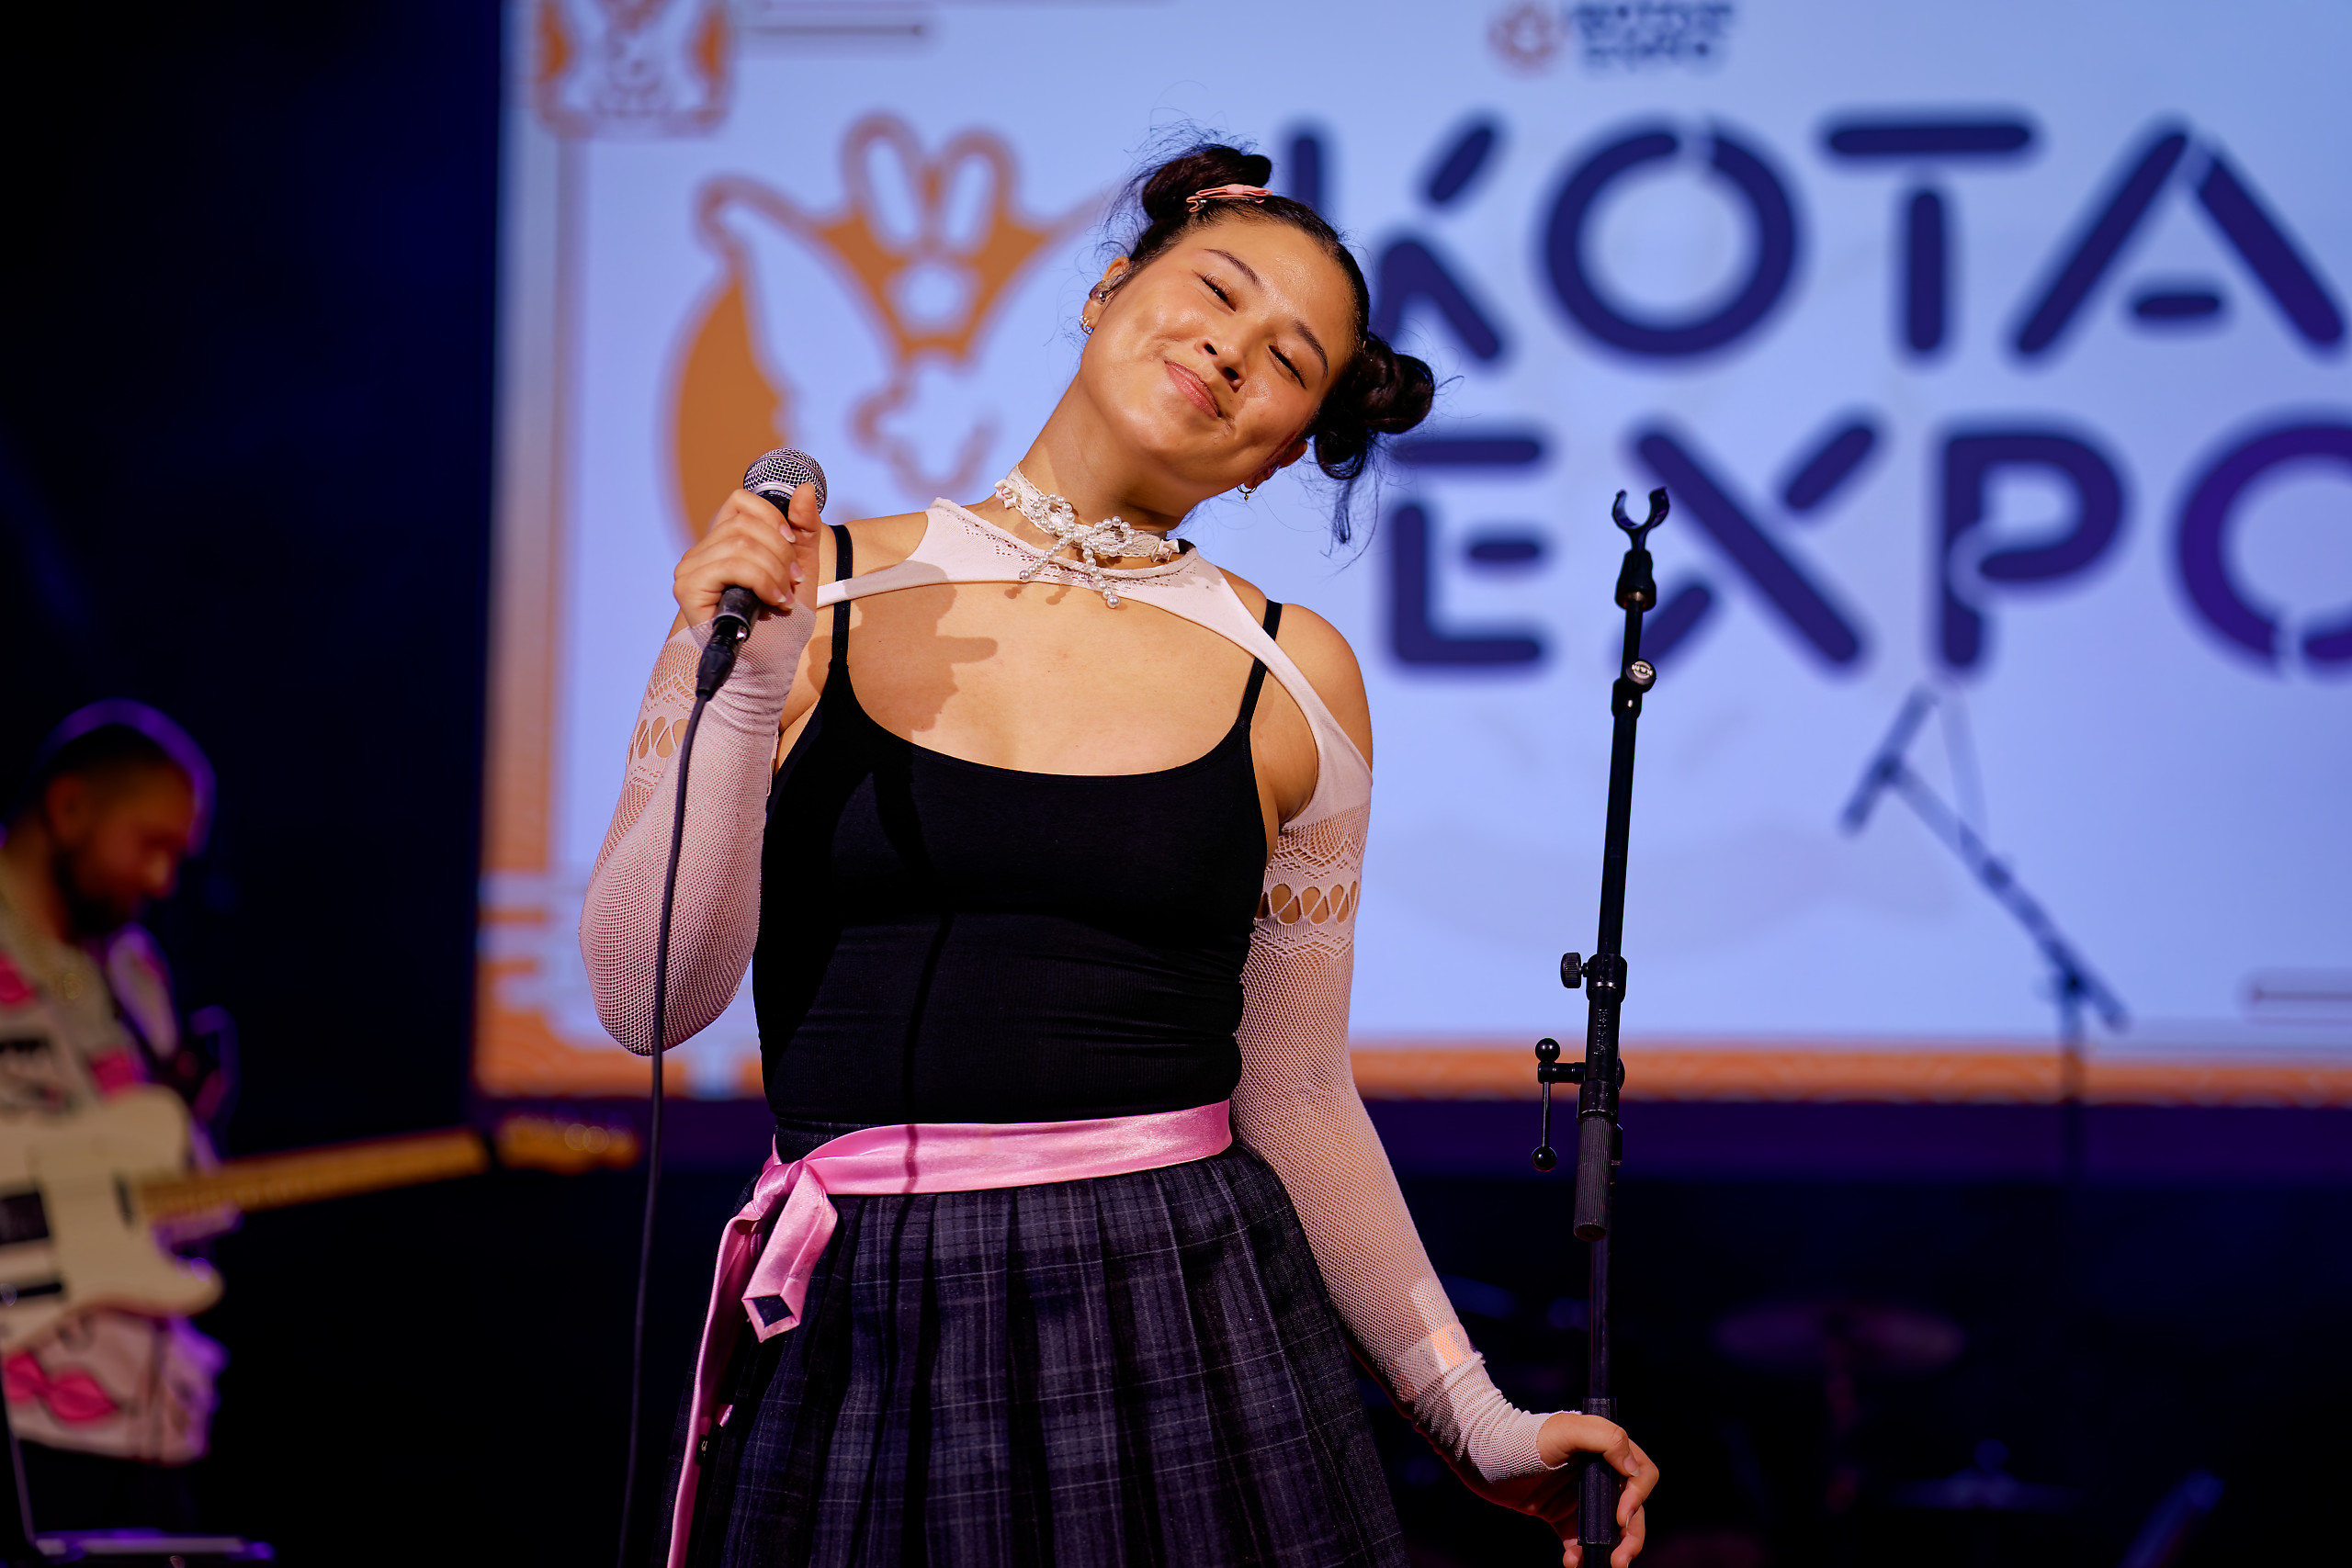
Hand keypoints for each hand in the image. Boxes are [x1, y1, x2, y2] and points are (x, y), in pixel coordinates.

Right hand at [672, 484, 823, 627]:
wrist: (768, 660)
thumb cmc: (779, 616)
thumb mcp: (800, 565)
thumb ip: (804, 528)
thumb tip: (805, 488)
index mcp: (723, 541)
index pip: (740, 501)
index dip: (771, 515)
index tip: (791, 543)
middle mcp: (701, 551)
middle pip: (745, 525)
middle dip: (780, 552)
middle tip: (794, 580)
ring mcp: (691, 568)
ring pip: (740, 545)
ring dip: (774, 572)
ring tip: (784, 596)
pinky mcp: (689, 588)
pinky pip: (731, 567)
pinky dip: (762, 582)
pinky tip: (773, 602)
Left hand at [1425, 1411, 1654, 1567]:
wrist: (1482, 1454)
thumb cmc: (1524, 1437)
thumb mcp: (1565, 1429)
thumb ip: (1605, 1439)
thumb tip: (1632, 1469)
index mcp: (1606, 1449)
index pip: (1640, 1475)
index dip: (1637, 1497)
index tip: (1621, 1516)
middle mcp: (1598, 1472)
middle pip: (1632, 1508)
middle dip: (1632, 1535)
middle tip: (1620, 1559)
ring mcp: (1579, 1495)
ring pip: (1609, 1528)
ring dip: (1611, 1548)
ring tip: (1604, 1565)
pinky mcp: (1560, 1514)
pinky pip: (1579, 1540)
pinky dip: (1580, 1553)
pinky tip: (1571, 1561)